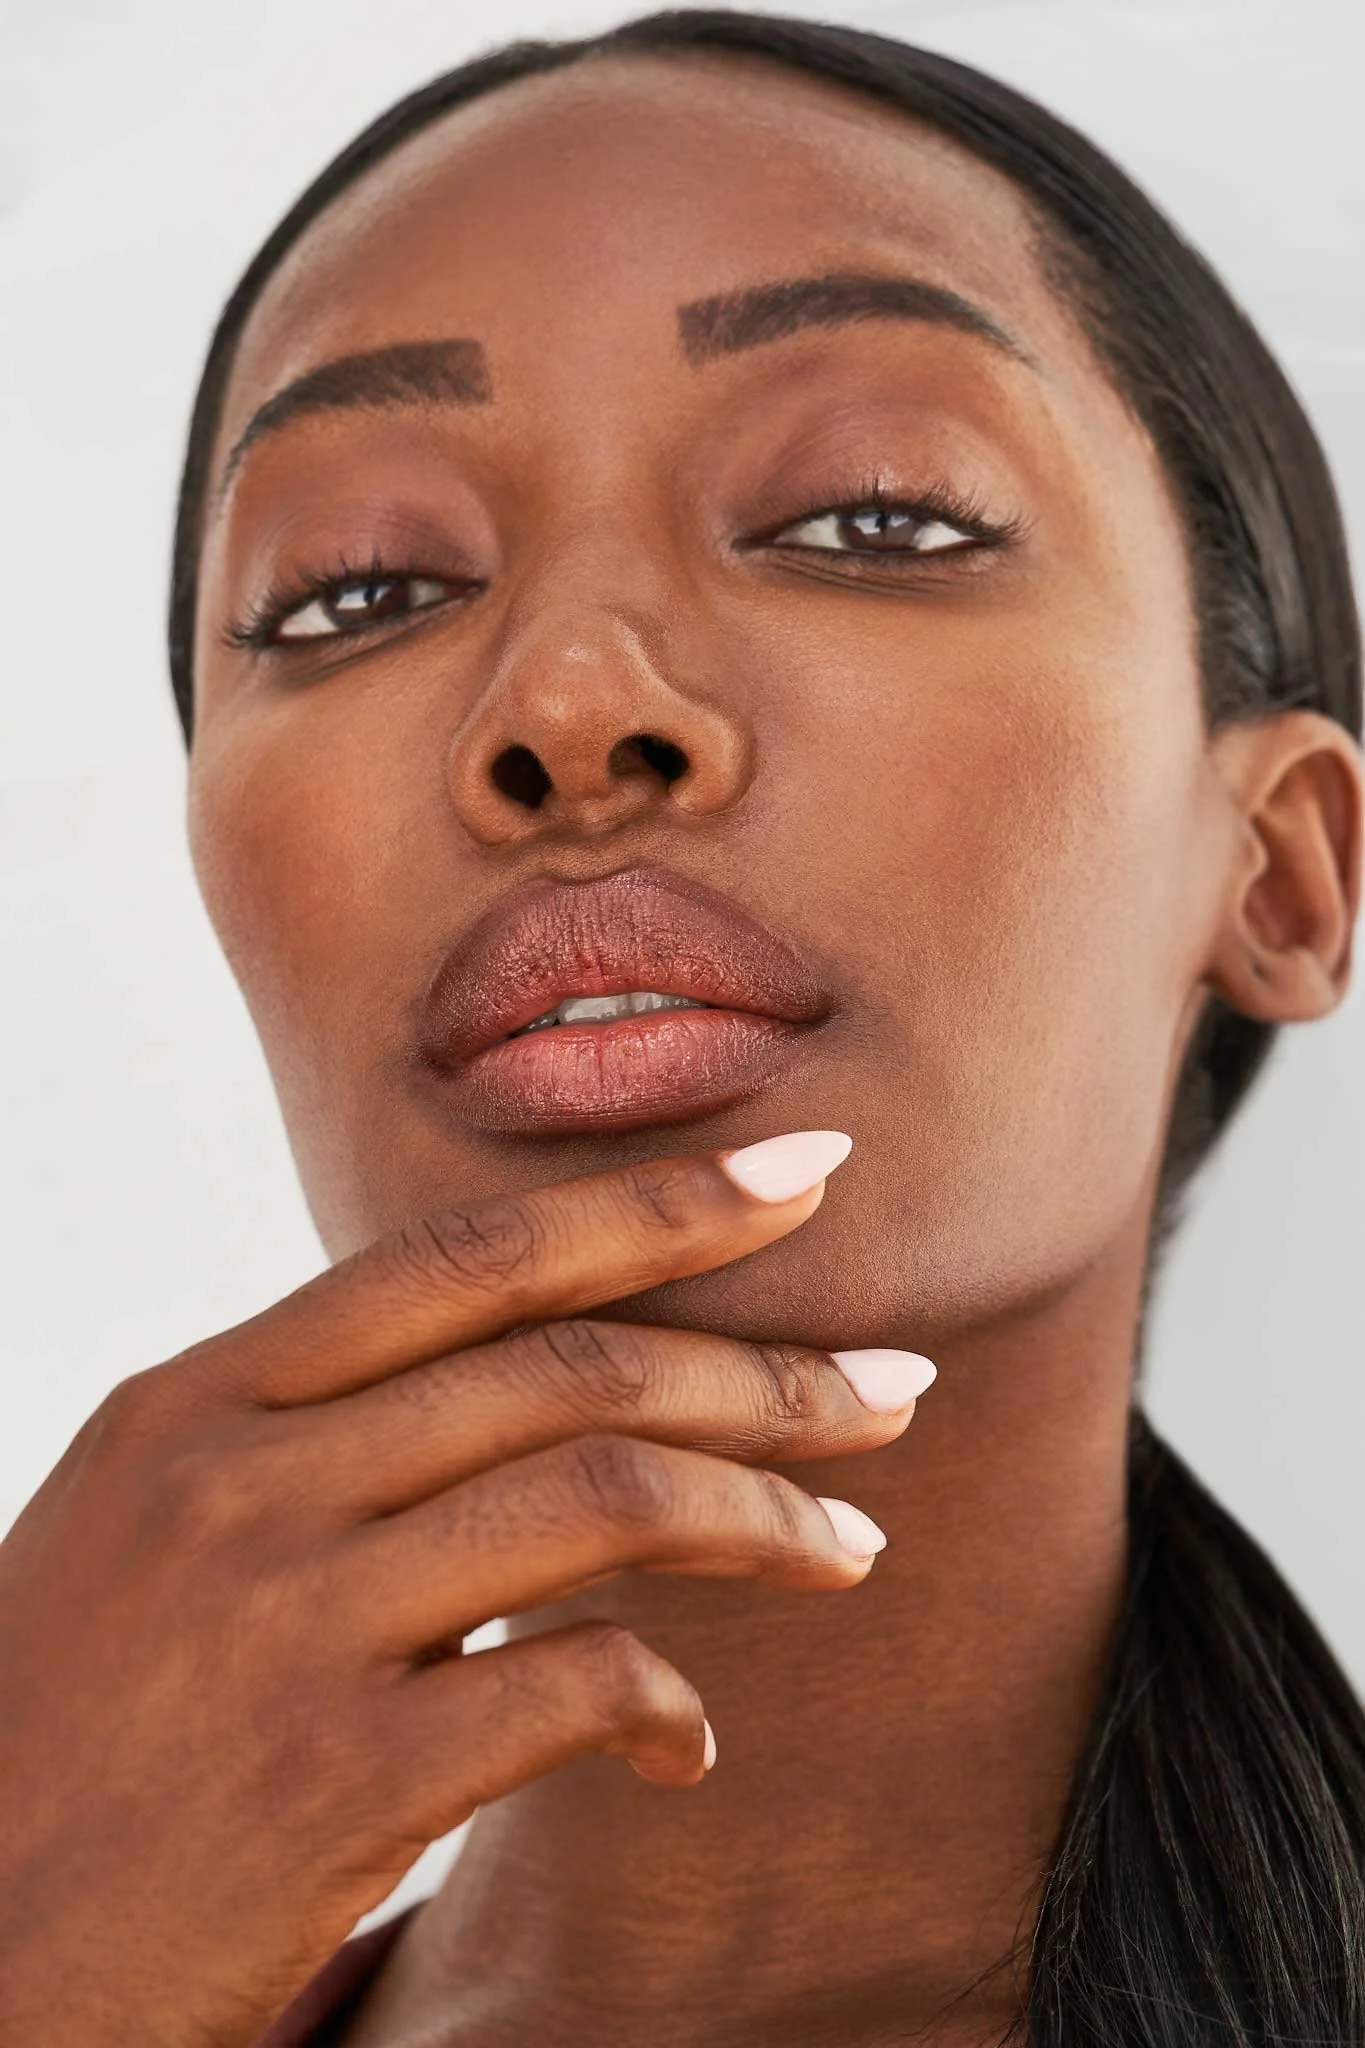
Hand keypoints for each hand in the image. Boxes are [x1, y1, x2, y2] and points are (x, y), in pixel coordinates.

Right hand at [0, 1131, 932, 2047]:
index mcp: (200, 1403)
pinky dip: (667, 1701)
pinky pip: (572, 1687)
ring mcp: (282, 1622)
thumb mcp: (147, 1537)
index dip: (654, 1206)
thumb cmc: (64, 1743)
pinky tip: (686, 1743)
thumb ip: (309, 1446)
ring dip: (763, 1512)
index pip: (467, 1257)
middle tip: (896, 1385)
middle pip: (566, 1363)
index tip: (802, 1176)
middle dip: (764, 1367)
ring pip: (601, 1497)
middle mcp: (239, 1481)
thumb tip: (515, 1395)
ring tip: (854, 1545)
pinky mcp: (331, 1781)